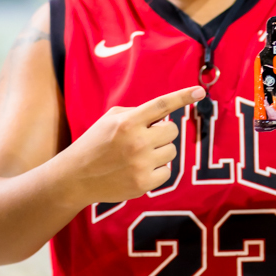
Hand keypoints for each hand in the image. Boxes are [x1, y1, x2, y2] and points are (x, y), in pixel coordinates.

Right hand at [60, 86, 204, 205]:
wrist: (76, 177)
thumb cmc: (96, 143)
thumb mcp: (110, 119)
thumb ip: (138, 113)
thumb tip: (165, 116)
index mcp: (128, 122)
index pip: (161, 105)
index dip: (182, 96)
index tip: (200, 91)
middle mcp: (137, 142)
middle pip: (172, 131)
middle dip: (163, 133)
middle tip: (146, 138)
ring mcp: (141, 164)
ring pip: (172, 151)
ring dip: (160, 151)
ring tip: (138, 155)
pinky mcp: (143, 184)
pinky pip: (167, 171)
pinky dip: (157, 170)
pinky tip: (138, 169)